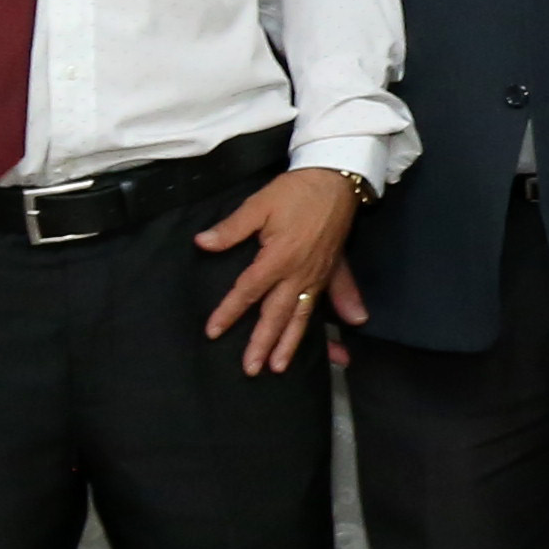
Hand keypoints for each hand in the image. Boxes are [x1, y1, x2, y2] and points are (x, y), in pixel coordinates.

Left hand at [197, 170, 363, 376]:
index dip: (230, 312)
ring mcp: (317, 275)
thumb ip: (232, 228)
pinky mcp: (330, 271)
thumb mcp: (259, 204)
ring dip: (291, 343)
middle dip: (263, 343)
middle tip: (251, 369)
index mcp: (279, 258)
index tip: (213, 332)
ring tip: (280, 367)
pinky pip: (331, 301)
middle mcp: (300, 273)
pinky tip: (346, 335)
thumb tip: (202, 243)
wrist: (336, 179)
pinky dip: (337, 319)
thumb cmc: (295, 191)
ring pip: (302, 316)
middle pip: (277, 314)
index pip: (249, 291)